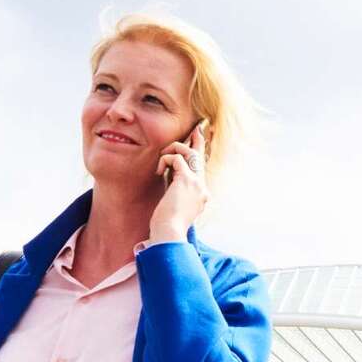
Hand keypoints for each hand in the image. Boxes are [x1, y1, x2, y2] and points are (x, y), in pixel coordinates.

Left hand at [151, 118, 209, 240]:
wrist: (169, 234)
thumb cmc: (166, 226)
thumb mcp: (173, 207)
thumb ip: (175, 192)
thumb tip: (168, 178)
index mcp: (200, 195)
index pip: (200, 170)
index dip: (198, 155)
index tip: (198, 142)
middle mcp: (202, 188)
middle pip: (201, 157)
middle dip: (198, 140)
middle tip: (197, 127)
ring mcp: (197, 183)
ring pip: (189, 152)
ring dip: (173, 150)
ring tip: (162, 161)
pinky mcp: (186, 180)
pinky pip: (176, 158)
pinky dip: (165, 160)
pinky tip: (159, 171)